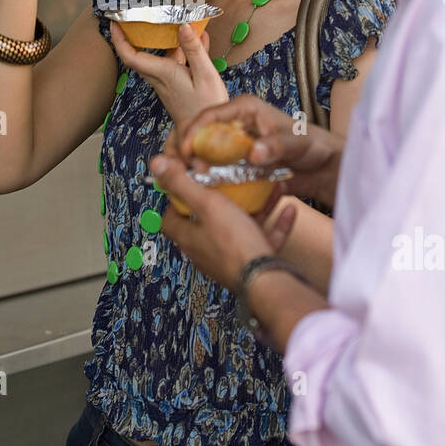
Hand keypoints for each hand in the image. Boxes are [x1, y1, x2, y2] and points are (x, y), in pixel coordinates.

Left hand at [111, 21, 228, 127]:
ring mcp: (167, 83)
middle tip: (137, 16)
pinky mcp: (176, 86)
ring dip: (165, 40)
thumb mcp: (205, 75)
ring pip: (160, 57)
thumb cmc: (206, 107)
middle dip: (135, 35)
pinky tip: (200, 39)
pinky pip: (175, 63)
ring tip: (177, 21)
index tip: (114, 23)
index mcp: (163, 73)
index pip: (131, 56)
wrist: (206, 134)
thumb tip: (183, 26)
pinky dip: (184, 50)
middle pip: (140, 54)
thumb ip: (193, 49)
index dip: (119, 40)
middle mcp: (160, 78)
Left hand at [150, 153, 273, 290]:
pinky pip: (264, 239)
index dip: (175, 200)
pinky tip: (287, 207)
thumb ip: (183, 184)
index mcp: (190, 237)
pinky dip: (276, 223)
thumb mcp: (206, 204)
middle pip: (208, 221)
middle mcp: (207, 250)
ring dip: (255, 206)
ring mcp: (231, 258)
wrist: (264, 280)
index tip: (186, 182)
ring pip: (241, 227)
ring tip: (265, 187)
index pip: (170, 219)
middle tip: (229, 180)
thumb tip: (157, 165)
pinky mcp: (253, 263)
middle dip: (221, 199)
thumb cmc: (233, 244)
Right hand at [176, 94, 344, 209]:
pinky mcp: (235, 160)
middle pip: (198, 132)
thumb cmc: (313, 146)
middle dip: (187, 151)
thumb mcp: (296, 143)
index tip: (187, 153)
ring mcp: (234, 142)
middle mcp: (235, 123)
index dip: (193, 132)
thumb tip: (253, 153)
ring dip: (194, 166)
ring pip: (202, 150)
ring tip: (192, 182)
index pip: (209, 115)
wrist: (323, 165)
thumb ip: (276, 146)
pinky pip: (214, 166)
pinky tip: (203, 189)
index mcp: (244, 108)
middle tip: (187, 172)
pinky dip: (206, 176)